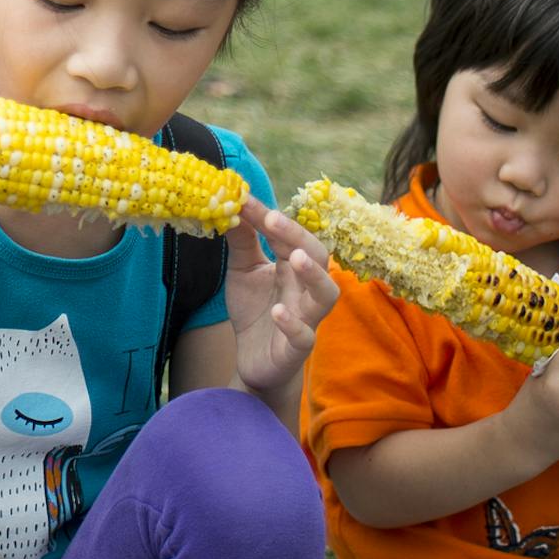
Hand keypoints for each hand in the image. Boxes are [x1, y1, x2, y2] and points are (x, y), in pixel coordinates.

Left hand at [224, 198, 340, 392]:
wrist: (254, 361)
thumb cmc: (255, 310)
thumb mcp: (243, 271)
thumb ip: (242, 242)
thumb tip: (232, 203)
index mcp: (293, 265)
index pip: (287, 235)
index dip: (267, 217)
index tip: (242, 198)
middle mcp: (306, 287)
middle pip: (317, 256)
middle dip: (298, 236)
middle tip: (272, 220)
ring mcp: (307, 317)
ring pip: (326, 294)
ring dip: (313, 275)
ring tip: (295, 258)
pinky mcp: (298, 347)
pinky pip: (304, 336)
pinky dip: (293, 323)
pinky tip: (277, 312)